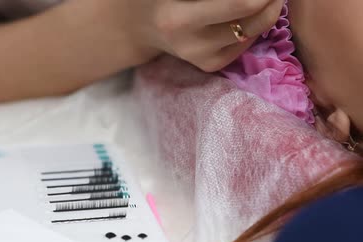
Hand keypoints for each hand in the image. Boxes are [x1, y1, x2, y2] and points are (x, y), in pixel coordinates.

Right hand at [106, 0, 285, 71]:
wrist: (139, 24)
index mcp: (179, 19)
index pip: (239, 5)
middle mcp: (192, 44)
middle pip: (254, 20)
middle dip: (271, 0)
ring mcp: (202, 59)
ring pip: (255, 32)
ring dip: (268, 10)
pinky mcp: (210, 65)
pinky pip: (246, 43)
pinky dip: (255, 24)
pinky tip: (249, 12)